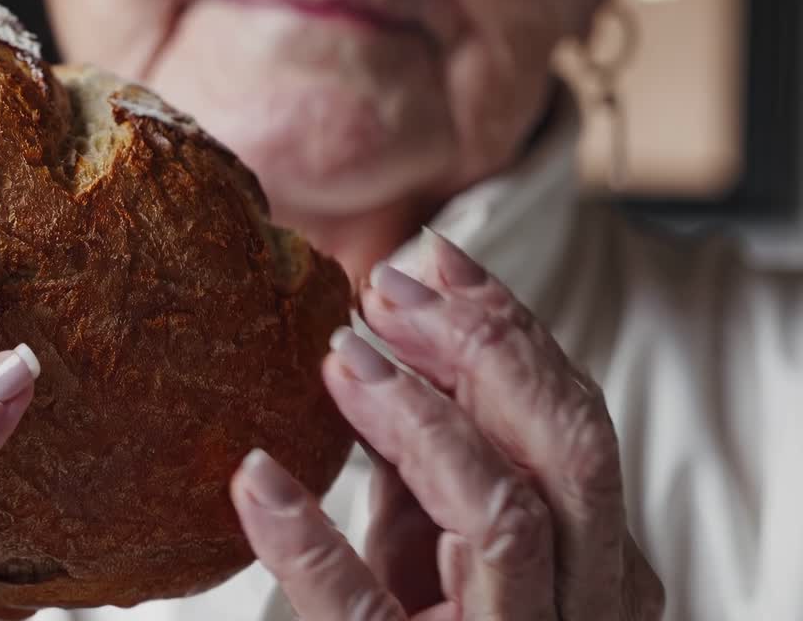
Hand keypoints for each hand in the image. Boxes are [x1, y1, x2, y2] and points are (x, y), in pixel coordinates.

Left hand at [230, 230, 663, 619]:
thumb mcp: (434, 542)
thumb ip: (429, 459)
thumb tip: (389, 346)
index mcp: (589, 559)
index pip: (574, 423)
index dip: (511, 331)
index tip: (438, 259)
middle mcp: (580, 606)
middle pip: (568, 452)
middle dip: (483, 350)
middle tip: (389, 291)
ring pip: (507, 515)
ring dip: (419, 419)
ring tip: (339, 359)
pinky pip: (363, 611)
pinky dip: (308, 540)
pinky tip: (255, 480)